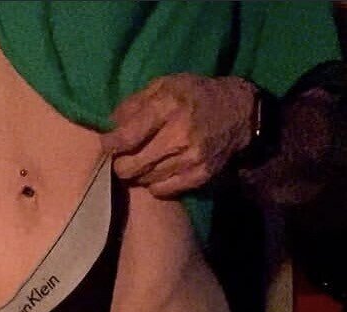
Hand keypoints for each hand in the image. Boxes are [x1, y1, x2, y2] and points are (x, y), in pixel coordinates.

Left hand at [101, 74, 256, 196]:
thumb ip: (134, 104)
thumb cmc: (194, 96)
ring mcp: (190, 158)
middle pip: (131, 166)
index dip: (110, 144)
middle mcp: (180, 134)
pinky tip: (159, 170)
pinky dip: (154, 183)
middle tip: (123, 157)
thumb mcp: (165, 85)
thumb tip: (110, 125)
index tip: (108, 144)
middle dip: (120, 164)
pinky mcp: (198, 176)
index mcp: (169, 106)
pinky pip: (161, 190)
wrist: (238, 114)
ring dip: (138, 173)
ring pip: (144, 180)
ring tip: (143, 160)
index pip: (127, 137)